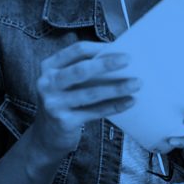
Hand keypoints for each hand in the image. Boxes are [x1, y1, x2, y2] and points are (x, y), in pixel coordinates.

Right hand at [30, 41, 140, 156]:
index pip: (76, 51)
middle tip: (129, 60)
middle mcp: (47, 84)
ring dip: (116, 88)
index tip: (119, 47)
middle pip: (81, 70)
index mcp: (49, 67)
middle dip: (107, 64)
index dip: (98, 48)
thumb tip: (117, 58)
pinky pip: (95, 112)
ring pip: (91, 93)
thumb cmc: (64, 101)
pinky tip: (129, 101)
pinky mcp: (64, 122)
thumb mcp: (64, 82)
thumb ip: (82, 70)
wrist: (46, 136)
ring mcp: (54, 104)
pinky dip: (114, 106)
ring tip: (136, 83)